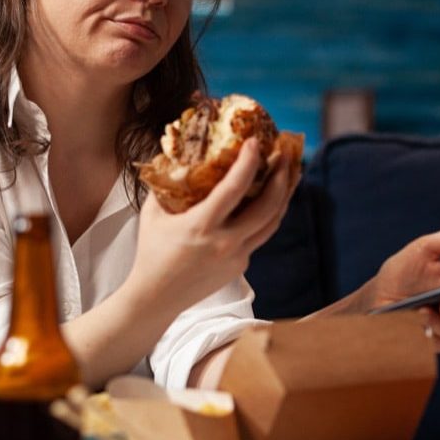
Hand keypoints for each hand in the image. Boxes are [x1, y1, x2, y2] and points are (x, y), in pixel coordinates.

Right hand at [128, 138, 301, 315]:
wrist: (156, 297)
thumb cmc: (151, 253)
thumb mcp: (153, 214)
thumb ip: (168, 185)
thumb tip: (178, 156)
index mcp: (201, 226)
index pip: (234, 189)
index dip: (248, 163)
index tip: (256, 142)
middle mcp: (225, 243)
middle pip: (267, 207)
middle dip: (282, 178)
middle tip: (285, 155)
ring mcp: (236, 257)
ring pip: (272, 223)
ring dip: (283, 197)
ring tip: (288, 175)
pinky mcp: (240, 266)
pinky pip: (259, 236)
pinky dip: (266, 216)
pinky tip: (267, 201)